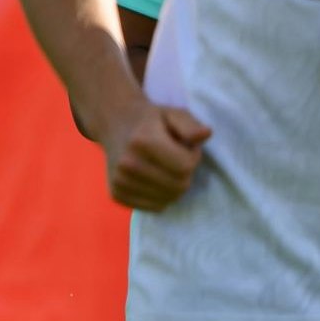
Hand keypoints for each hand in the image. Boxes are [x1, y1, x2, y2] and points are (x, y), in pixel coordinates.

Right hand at [101, 97, 211, 211]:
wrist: (114, 125)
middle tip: (176, 159)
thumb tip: (205, 134)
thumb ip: (190, 124)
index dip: (193, 158)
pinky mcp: (117, 195)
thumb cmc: (150, 120)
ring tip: (166, 168)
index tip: (186, 148)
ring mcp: (120, 182)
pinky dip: (161, 196)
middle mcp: (128, 164)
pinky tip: (155, 179)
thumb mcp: (173, 113)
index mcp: (143, 142)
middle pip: (178, 186)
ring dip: (174, 186)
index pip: (185, 167)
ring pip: (168, 199)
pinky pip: (155, 207)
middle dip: (185, 174)